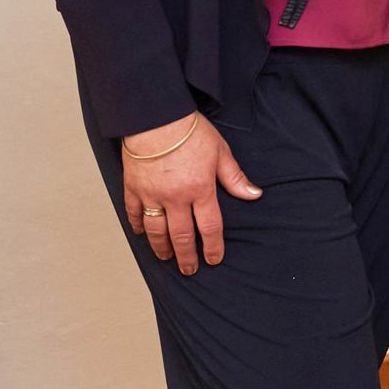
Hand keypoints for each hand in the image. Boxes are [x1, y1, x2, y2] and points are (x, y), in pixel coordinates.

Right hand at [121, 113, 262, 275]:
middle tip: (189, 270)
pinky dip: (138, 226)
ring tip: (167, 258)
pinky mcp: (133, 188)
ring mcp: (152, 195)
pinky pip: (134, 214)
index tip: (214, 260)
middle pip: (182, 236)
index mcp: (201, 189)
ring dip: (162, 248)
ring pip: (156, 231)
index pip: (210, 227)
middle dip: (187, 257)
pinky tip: (142, 234)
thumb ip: (235, 178)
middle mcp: (176, 198)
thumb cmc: (191, 132)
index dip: (213, 247)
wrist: (157, 118)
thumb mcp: (221, 153)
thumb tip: (254, 195)